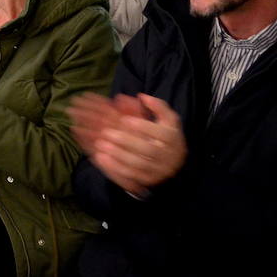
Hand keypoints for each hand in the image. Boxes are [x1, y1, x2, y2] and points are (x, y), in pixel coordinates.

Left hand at [71, 93, 185, 195]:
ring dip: (118, 155)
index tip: (126, 120)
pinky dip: (115, 167)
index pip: (162, 134)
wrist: (175, 161)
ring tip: (101, 145)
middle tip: (107, 133)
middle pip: (148, 150)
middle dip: (127, 141)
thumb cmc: (167, 134)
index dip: (144, 126)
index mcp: (173, 139)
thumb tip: (142, 96)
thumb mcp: (168, 119)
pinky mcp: (148, 180)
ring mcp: (158, 170)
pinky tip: (101, 157)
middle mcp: (168, 156)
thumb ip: (158, 106)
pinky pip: (131, 176)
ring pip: (138, 164)